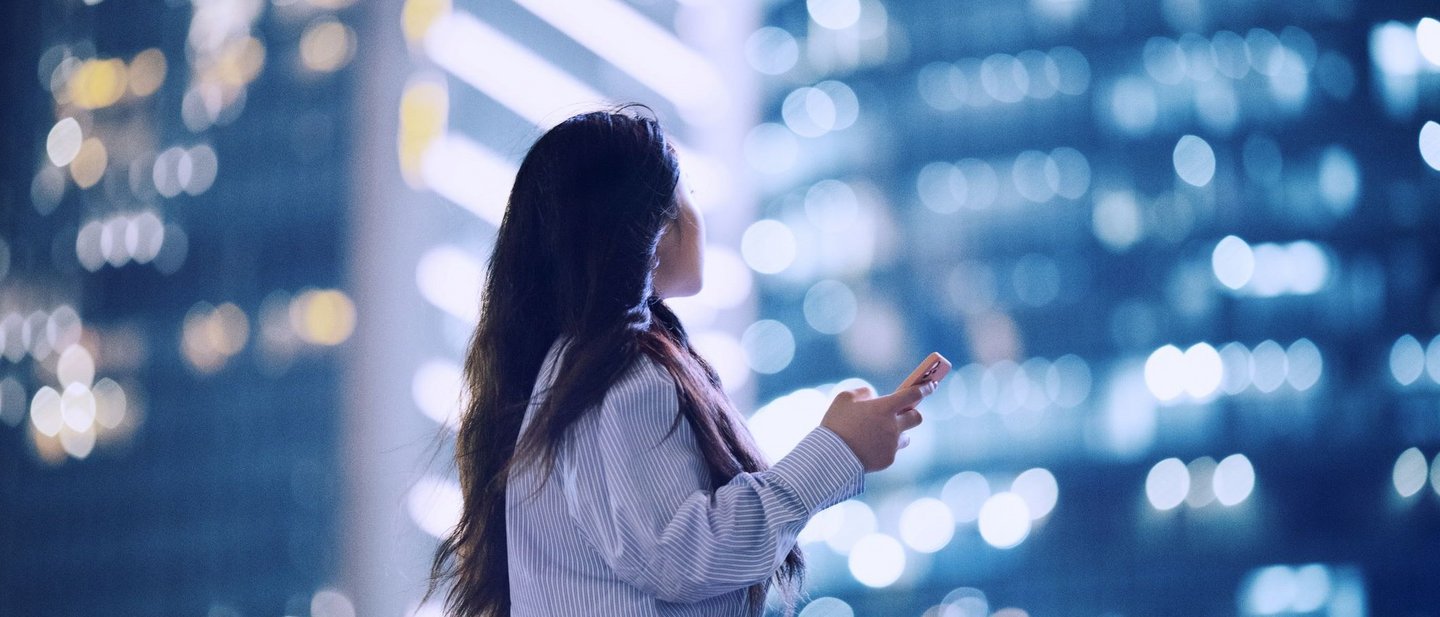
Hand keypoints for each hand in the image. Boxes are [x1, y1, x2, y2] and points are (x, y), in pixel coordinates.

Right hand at [819, 382, 937, 471]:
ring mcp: (892, 445)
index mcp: (884, 408)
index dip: (924, 388)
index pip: (913, 395)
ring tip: (879, 434)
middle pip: (917, 417)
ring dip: (897, 433)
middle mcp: (893, 426)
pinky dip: (884, 448)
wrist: (829, 457)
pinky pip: (892, 451)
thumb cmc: (836, 424)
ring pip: (905, 437)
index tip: (930, 385)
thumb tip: (872, 395)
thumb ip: (862, 393)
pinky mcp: (888, 460)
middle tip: (902, 413)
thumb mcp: (844, 399)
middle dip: (912, 413)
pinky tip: (869, 448)